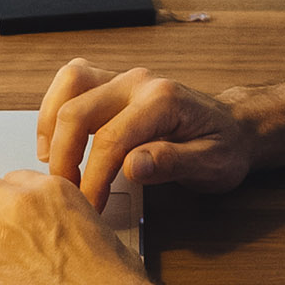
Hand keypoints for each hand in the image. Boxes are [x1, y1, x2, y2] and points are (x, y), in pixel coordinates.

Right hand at [35, 58, 261, 205]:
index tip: (89, 207)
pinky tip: (55, 141)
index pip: (111, 139)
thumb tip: (133, 166)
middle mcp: (138, 81)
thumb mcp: (211, 165)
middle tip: (66, 194)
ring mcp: (123, 78)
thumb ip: (173, 163)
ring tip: (52, 164)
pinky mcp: (111, 83)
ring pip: (69, 85)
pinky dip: (55, 110)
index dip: (94, 178)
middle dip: (64, 157)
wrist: (233, 127)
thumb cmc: (224, 148)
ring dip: (51, 125)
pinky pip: (71, 83)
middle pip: (79, 110)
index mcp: (163, 99)